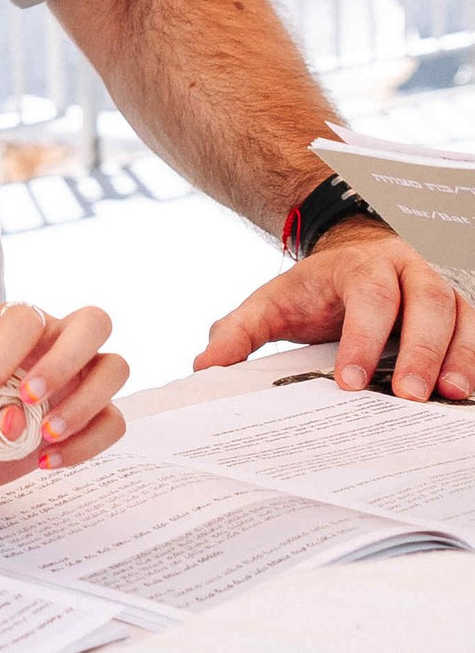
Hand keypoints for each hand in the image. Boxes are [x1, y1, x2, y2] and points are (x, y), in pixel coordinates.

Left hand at [0, 299, 126, 485]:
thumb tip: (15, 422)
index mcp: (19, 324)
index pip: (23, 323)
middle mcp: (61, 340)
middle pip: (94, 323)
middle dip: (63, 362)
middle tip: (28, 398)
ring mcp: (86, 375)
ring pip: (116, 369)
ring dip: (83, 404)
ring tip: (45, 435)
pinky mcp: (98, 413)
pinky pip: (113, 422)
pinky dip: (85, 444)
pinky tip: (46, 461)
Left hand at [197, 218, 474, 402]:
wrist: (353, 254)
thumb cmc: (313, 289)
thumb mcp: (270, 303)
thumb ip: (237, 332)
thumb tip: (204, 367)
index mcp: (361, 266)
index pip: (368, 298)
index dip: (363, 339)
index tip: (351, 383)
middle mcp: (409, 270)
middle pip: (427, 302)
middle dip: (422, 350)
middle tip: (412, 398)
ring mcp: (441, 288)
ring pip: (462, 315)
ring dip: (462, 356)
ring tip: (454, 397)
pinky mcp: (461, 311)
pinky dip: (474, 360)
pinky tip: (468, 394)